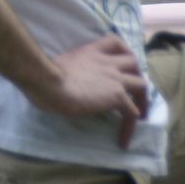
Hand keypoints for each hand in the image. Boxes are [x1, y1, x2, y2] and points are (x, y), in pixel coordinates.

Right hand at [29, 34, 150, 146]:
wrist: (48, 83)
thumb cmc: (43, 75)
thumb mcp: (59, 66)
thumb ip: (69, 71)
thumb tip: (62, 85)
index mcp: (90, 52)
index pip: (115, 42)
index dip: (123, 51)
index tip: (123, 63)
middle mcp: (106, 62)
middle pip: (134, 63)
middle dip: (137, 76)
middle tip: (133, 92)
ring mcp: (115, 79)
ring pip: (142, 86)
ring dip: (141, 100)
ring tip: (138, 115)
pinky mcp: (117, 97)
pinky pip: (132, 113)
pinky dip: (130, 128)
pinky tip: (123, 141)